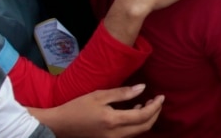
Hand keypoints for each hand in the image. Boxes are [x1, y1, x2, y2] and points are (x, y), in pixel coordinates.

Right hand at [44, 85, 163, 137]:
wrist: (59, 126)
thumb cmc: (77, 107)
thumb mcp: (99, 95)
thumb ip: (122, 93)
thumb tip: (142, 88)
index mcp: (113, 121)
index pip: (143, 116)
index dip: (155, 106)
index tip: (161, 96)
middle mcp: (116, 135)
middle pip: (144, 127)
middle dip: (154, 113)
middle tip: (157, 100)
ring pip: (138, 132)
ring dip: (146, 119)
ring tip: (146, 104)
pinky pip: (129, 134)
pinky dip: (136, 125)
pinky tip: (133, 112)